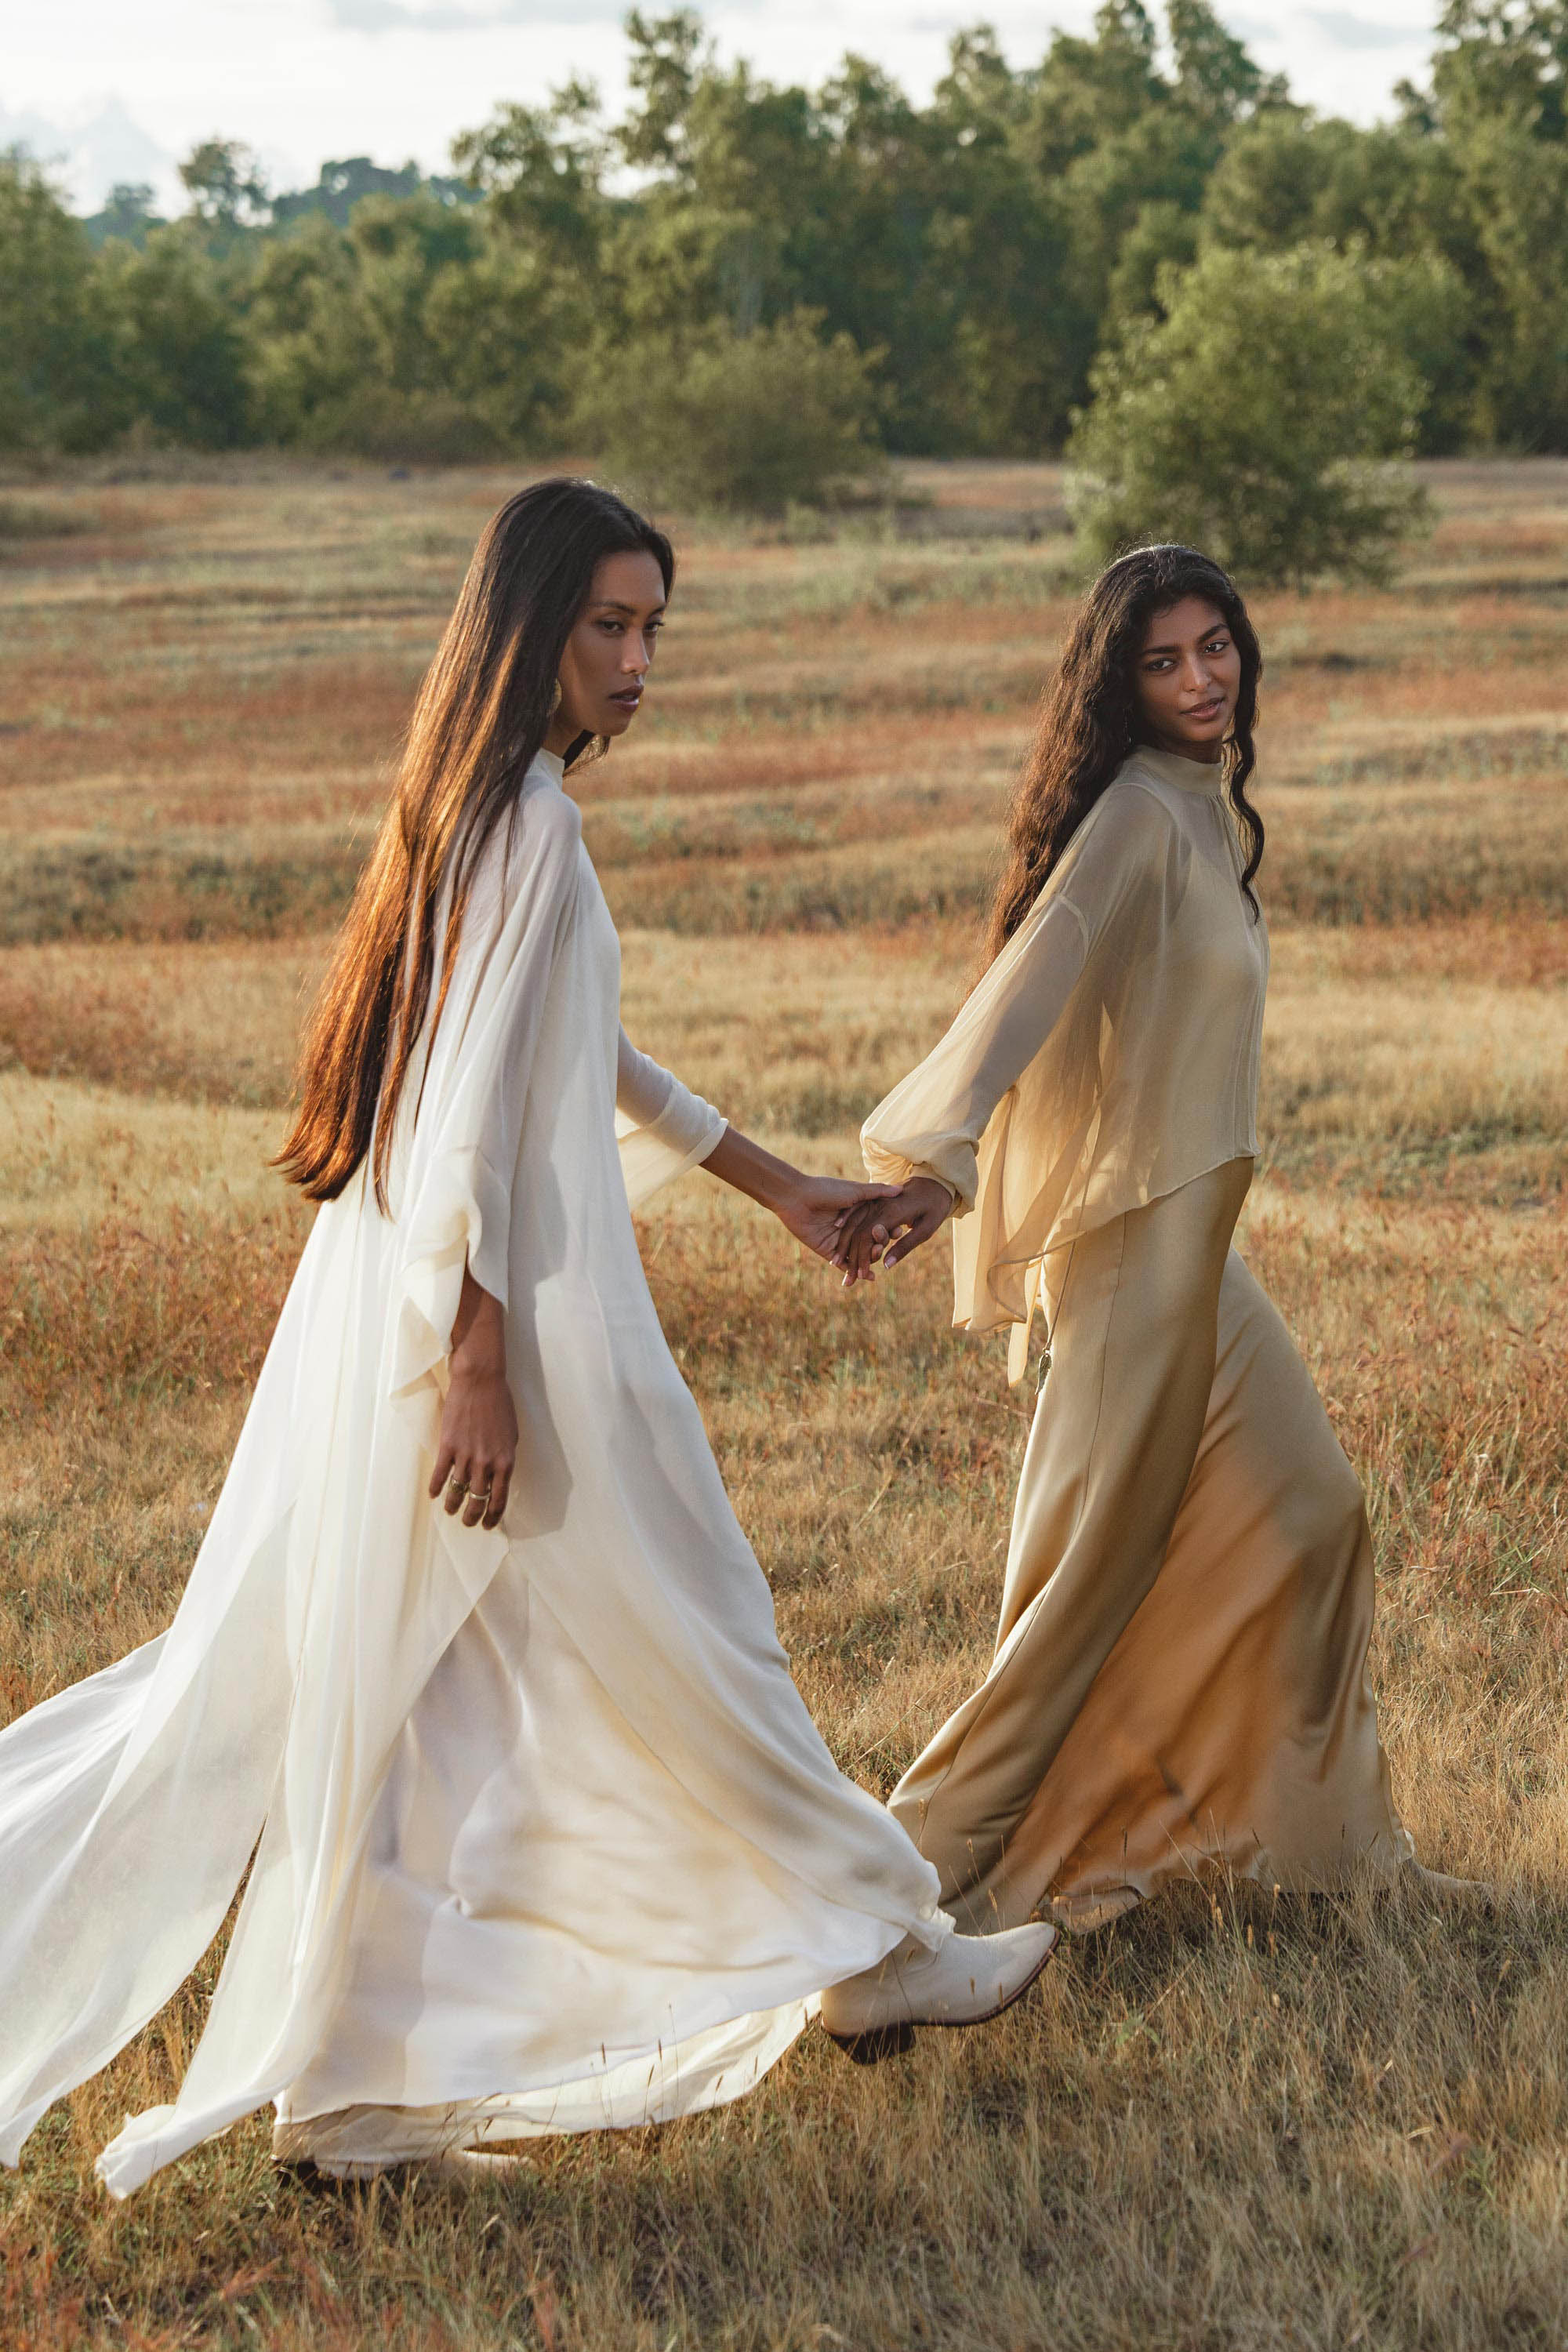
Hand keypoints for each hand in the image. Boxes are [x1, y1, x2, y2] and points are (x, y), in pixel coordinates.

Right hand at [429, 1272, 516, 1529]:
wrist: (481, 1380)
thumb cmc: (500, 1404)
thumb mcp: (511, 1435)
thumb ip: (504, 1458)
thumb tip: (499, 1476)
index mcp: (506, 1461)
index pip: (500, 1498)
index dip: (493, 1515)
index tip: (489, 1524)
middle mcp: (487, 1462)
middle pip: (478, 1500)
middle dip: (472, 1516)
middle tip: (468, 1523)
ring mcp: (466, 1455)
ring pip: (457, 1490)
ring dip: (453, 1504)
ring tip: (450, 1511)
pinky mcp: (448, 1445)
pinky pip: (440, 1474)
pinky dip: (436, 1487)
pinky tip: (433, 1494)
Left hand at [774, 1173, 902, 1266]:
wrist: (797, 1198)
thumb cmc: (826, 1190)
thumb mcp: (855, 1191)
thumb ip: (877, 1192)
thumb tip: (901, 1188)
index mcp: (858, 1212)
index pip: (879, 1224)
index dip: (888, 1229)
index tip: (900, 1231)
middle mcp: (851, 1227)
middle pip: (870, 1241)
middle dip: (879, 1245)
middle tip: (883, 1246)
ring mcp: (840, 1240)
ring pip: (859, 1254)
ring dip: (870, 1260)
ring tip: (877, 1259)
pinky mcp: (828, 1251)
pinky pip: (844, 1264)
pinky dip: (855, 1271)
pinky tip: (868, 1277)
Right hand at [832, 1176, 951, 1284]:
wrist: (936, 1180)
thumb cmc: (935, 1206)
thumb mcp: (926, 1229)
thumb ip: (905, 1246)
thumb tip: (886, 1266)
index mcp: (892, 1213)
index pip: (867, 1237)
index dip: (861, 1258)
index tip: (860, 1276)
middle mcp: (879, 1205)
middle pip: (857, 1233)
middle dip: (850, 1257)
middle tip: (847, 1279)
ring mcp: (875, 1200)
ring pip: (853, 1223)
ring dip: (843, 1244)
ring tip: (836, 1263)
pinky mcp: (873, 1197)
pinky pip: (854, 1211)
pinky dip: (845, 1223)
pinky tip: (836, 1231)